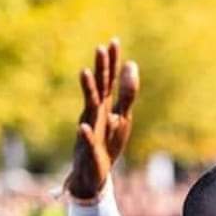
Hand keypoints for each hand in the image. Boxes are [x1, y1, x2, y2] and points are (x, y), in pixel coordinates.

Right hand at [66, 39, 139, 200]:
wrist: (94, 173)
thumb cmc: (108, 143)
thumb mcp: (122, 117)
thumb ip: (127, 94)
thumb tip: (132, 65)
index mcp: (105, 106)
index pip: (109, 80)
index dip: (112, 62)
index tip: (114, 41)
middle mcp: (95, 113)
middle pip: (99, 87)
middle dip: (100, 69)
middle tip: (99, 48)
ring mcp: (91, 129)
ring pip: (89, 108)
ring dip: (87, 91)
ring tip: (85, 73)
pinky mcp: (89, 149)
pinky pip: (87, 140)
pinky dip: (86, 134)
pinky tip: (84, 127)